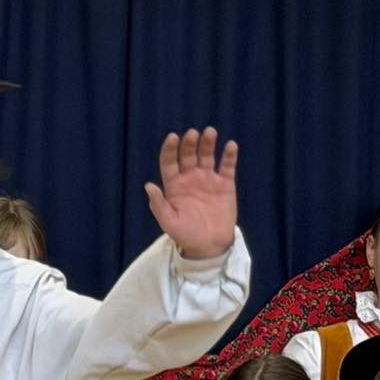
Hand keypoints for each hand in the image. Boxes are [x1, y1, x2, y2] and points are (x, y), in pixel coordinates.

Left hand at [146, 128, 239, 259]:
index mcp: (174, 186)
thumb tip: (148, 185)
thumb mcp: (169, 222)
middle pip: (188, 155)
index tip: (173, 138)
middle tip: (193, 134)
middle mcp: (190, 178)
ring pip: (207, 155)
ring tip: (210, 132)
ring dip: (208, 143)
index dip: (170, 149)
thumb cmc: (185, 235)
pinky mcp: (225, 184)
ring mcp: (208, 179)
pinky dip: (229, 155)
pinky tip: (230, 146)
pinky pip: (227, 166)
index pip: (169, 162)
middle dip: (190, 143)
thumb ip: (158, 204)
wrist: (209, 246)